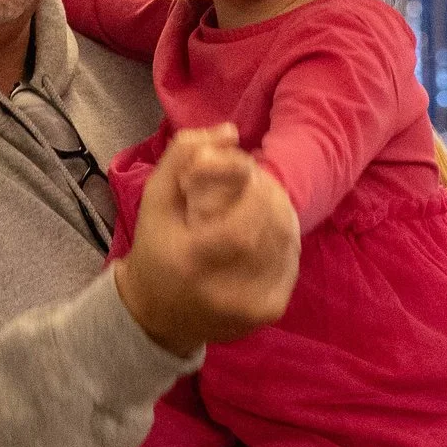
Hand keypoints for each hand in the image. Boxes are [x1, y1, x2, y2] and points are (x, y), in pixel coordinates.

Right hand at [113, 125, 299, 357]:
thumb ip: (183, 155)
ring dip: (280, 210)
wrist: (159, 315)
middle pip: (272, 230)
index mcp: (191, 263)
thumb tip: (231, 131)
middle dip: (270, 193)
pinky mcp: (270, 310)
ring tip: (259, 199)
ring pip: (287, 242)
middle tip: (256, 180)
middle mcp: (225, 293)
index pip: (242, 227)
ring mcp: (252, 306)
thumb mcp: (155, 197)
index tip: (245, 170)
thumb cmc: (156, 247)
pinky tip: (266, 227)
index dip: (254, 190)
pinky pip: (291, 260)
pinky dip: (284, 235)